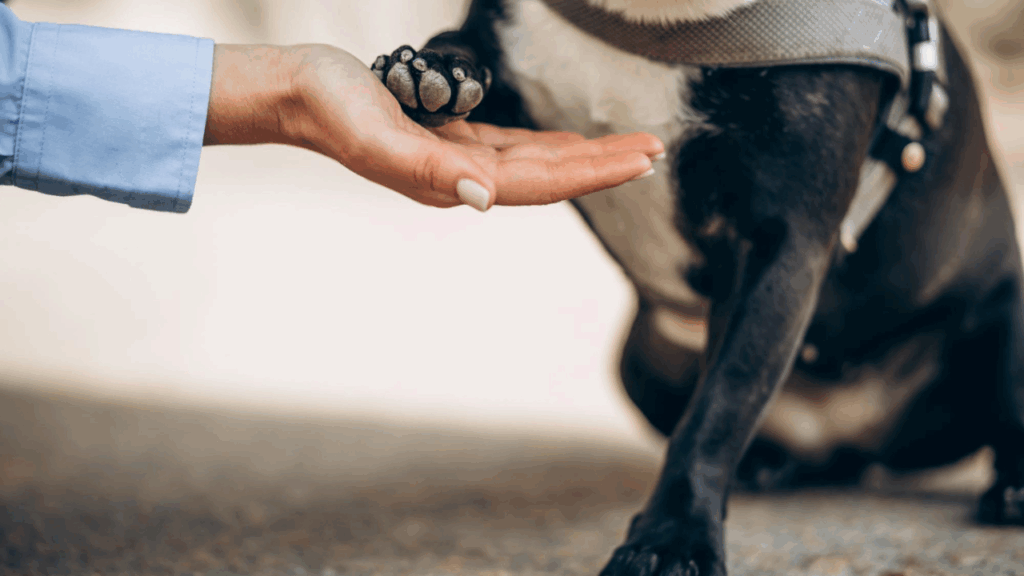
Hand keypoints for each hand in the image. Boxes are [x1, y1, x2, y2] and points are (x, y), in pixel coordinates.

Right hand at [203, 44, 663, 210]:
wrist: (296, 93)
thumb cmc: (330, 108)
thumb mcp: (374, 134)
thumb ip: (428, 169)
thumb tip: (484, 199)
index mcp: (453, 181)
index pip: (540, 182)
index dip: (592, 170)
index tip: (641, 159)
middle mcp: (462, 179)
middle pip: (549, 176)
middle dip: (604, 164)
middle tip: (657, 148)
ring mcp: (457, 162)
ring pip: (537, 163)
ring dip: (584, 156)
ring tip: (630, 149)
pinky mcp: (450, 141)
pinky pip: (513, 148)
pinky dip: (549, 146)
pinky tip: (570, 143)